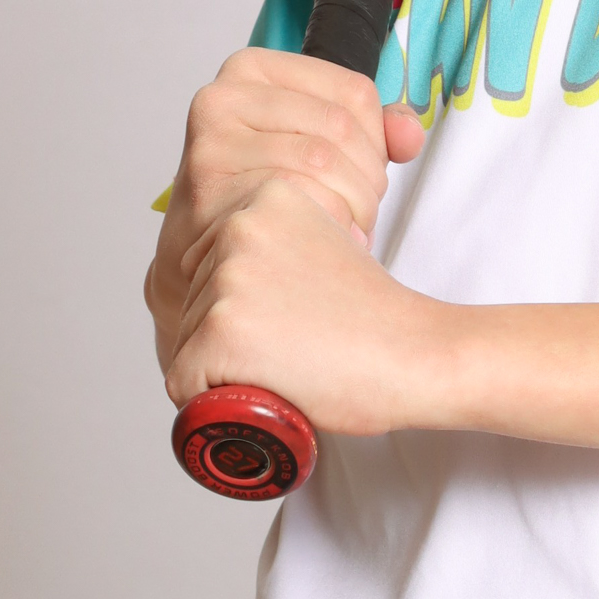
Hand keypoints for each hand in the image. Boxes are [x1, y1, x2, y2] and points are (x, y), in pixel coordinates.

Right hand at [145, 48, 421, 372]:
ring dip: (349, 208)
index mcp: (253, 69)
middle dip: (367, 180)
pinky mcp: (208, 190)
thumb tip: (409, 136)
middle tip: (359, 215)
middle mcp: (223, 96)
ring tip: (341, 232)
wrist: (200, 259)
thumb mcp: (317, 144)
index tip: (364, 175)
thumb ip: (374, 131)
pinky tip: (316, 245)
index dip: (377, 142)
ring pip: (322, 162)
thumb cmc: (264, 195)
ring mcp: (211, 142)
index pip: (355, 92)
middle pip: (341, 127)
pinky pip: (295, 199)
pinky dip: (322, 227)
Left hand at [163, 175, 450, 436]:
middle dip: (231, 333)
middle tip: (296, 339)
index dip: (245, 303)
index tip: (292, 313)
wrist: (414, 353)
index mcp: (267, 197)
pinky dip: (212, 401)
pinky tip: (267, 384)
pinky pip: (184, 382)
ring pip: (188, 341)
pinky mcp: (221, 330)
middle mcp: (239, 226)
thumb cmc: (374, 317)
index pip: (209, 263)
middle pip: (194, 300)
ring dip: (226, 364)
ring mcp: (228, 277)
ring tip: (290, 359)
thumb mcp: (323, 242)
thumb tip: (229, 265)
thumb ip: (274, 239)